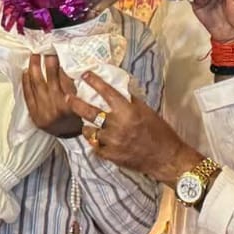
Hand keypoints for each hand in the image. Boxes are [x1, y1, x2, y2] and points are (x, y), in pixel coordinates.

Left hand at [22, 54, 83, 138]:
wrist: (68, 136)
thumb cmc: (78, 117)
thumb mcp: (83, 103)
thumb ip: (77, 86)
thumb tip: (69, 64)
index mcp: (73, 103)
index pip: (66, 78)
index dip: (62, 63)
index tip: (59, 52)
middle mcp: (57, 106)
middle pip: (51, 78)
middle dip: (48, 62)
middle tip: (47, 50)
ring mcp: (44, 111)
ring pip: (37, 84)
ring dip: (34, 68)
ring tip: (34, 56)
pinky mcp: (34, 114)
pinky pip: (28, 95)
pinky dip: (26, 82)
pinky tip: (26, 72)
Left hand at [69, 72, 198, 183]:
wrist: (166, 158)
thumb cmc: (160, 133)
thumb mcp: (147, 112)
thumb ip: (131, 102)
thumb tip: (119, 89)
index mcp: (128, 111)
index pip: (107, 92)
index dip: (94, 82)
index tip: (85, 75)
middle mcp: (117, 125)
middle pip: (90, 112)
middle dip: (76, 103)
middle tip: (68, 97)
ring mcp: (112, 142)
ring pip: (89, 131)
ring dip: (86, 126)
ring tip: (84, 124)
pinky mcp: (110, 156)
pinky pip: (95, 147)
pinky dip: (95, 142)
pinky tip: (96, 140)